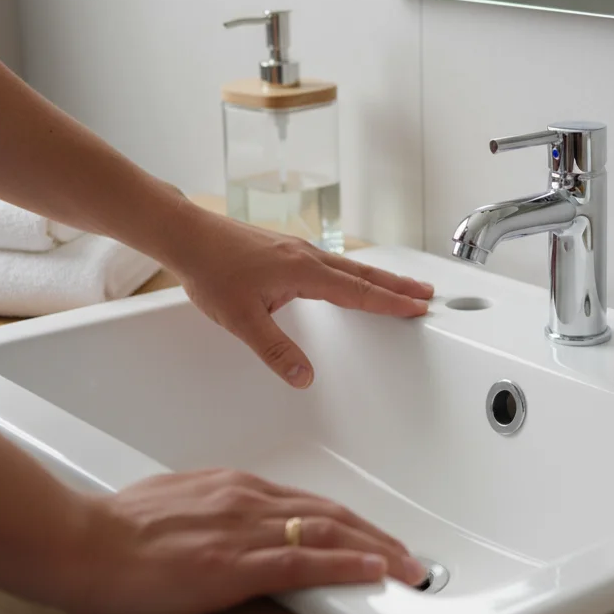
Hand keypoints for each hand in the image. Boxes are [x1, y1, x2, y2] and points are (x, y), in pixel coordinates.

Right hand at [61, 469, 426, 613]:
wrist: (77, 542)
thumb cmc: (110, 530)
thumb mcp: (173, 506)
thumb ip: (208, 512)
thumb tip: (221, 526)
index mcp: (231, 487)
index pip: (306, 502)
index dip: (346, 521)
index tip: (370, 534)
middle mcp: (246, 500)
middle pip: (329, 514)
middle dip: (375, 535)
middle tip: (407, 553)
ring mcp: (243, 530)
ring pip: (327, 534)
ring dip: (376, 550)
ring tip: (408, 566)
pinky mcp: (234, 564)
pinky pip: (304, 563)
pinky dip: (347, 566)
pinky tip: (375, 572)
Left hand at [172, 212, 432, 387]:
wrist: (187, 236)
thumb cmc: (211, 270)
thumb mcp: (241, 320)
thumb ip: (276, 351)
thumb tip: (304, 377)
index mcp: (304, 272)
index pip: (358, 292)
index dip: (391, 303)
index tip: (418, 307)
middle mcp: (307, 257)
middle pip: (364, 274)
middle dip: (397, 286)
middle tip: (427, 293)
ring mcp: (298, 251)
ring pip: (350, 266)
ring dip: (379, 277)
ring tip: (401, 286)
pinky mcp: (287, 250)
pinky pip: (334, 263)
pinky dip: (355, 272)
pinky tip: (352, 277)